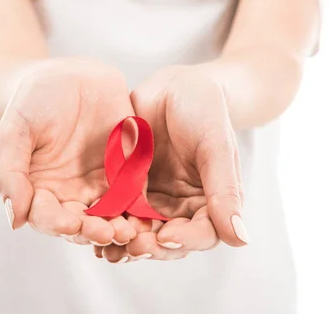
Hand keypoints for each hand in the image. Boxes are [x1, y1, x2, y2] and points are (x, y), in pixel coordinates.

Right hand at [0, 58, 136, 245]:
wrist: (67, 74)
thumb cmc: (32, 102)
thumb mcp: (14, 132)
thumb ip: (11, 173)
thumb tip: (14, 220)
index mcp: (40, 190)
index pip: (47, 218)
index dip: (58, 224)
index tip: (70, 225)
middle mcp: (70, 194)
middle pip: (82, 224)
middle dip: (93, 231)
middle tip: (107, 234)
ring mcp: (99, 183)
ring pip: (110, 215)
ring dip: (119, 226)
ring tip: (127, 231)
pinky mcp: (126, 170)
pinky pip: (134, 193)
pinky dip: (139, 207)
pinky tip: (145, 215)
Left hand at [98, 64, 247, 261]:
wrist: (177, 85)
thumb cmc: (206, 111)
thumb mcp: (216, 147)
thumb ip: (225, 191)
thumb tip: (241, 239)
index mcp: (210, 203)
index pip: (202, 233)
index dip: (185, 240)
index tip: (166, 237)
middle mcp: (181, 208)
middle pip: (167, 240)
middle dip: (150, 246)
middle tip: (132, 247)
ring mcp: (153, 199)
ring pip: (139, 231)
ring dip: (124, 243)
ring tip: (107, 248)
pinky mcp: (127, 187)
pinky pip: (117, 210)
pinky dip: (105, 223)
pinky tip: (90, 228)